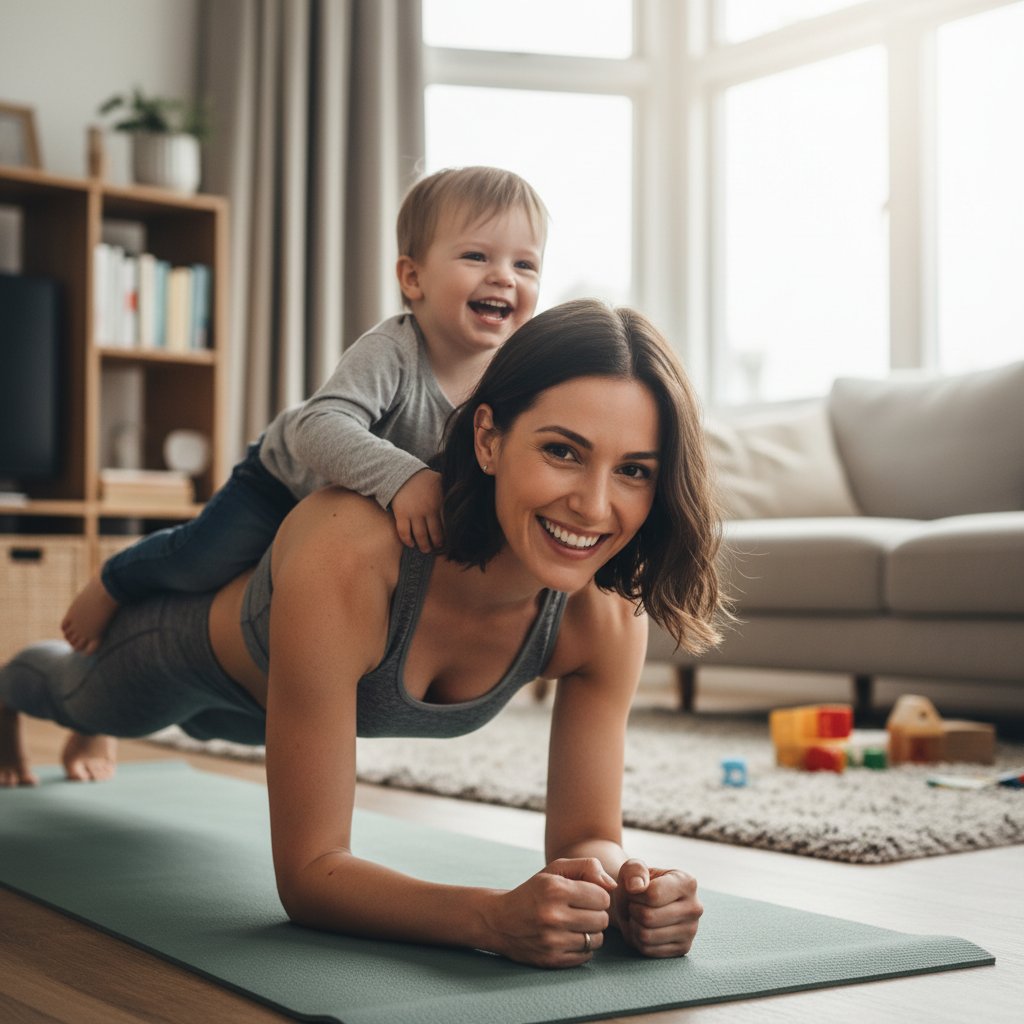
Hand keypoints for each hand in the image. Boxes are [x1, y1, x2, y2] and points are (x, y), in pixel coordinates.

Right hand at [391, 469, 443, 551]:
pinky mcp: (401, 514)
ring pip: (420, 536)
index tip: (450, 541)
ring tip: (425, 549)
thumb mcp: (441, 482)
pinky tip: (410, 544)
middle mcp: (428, 510)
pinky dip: (407, 540)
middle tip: (437, 548)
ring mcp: (414, 513)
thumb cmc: (425, 479)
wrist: (403, 473)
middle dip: (437, 544)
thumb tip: (462, 498)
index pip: (447, 525)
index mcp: (439, 503)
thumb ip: (449, 492)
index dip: (449, 535)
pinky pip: (404, 532)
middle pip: (435, 534)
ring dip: (424, 546)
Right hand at [487, 857, 616, 967]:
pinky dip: (583, 948)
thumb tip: (612, 885)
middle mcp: (553, 916)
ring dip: (590, 931)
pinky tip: (569, 937)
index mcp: (555, 889)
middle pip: (602, 919)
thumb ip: (587, 867)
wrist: (500, 920)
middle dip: (596, 914)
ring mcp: (552, 941)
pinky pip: (586, 956)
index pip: (602, 897)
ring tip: (575, 924)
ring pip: (597, 939)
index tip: (586, 895)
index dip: (598, 895)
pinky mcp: (551, 960)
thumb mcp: (555, 870)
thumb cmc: (534, 891)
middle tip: (581, 910)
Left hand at [612, 859, 702, 958]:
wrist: (643, 904)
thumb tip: (636, 887)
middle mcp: (695, 908)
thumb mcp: (633, 869)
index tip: (635, 890)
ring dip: (634, 925)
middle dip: (633, 910)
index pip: (652, 895)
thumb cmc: (639, 884)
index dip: (635, 894)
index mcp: (688, 883)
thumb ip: (634, 870)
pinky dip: (638, 940)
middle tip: (635, 904)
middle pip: (648, 917)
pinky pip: (648, 950)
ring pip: (646, 935)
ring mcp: (691, 931)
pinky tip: (643, 928)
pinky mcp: (683, 949)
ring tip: (638, 915)